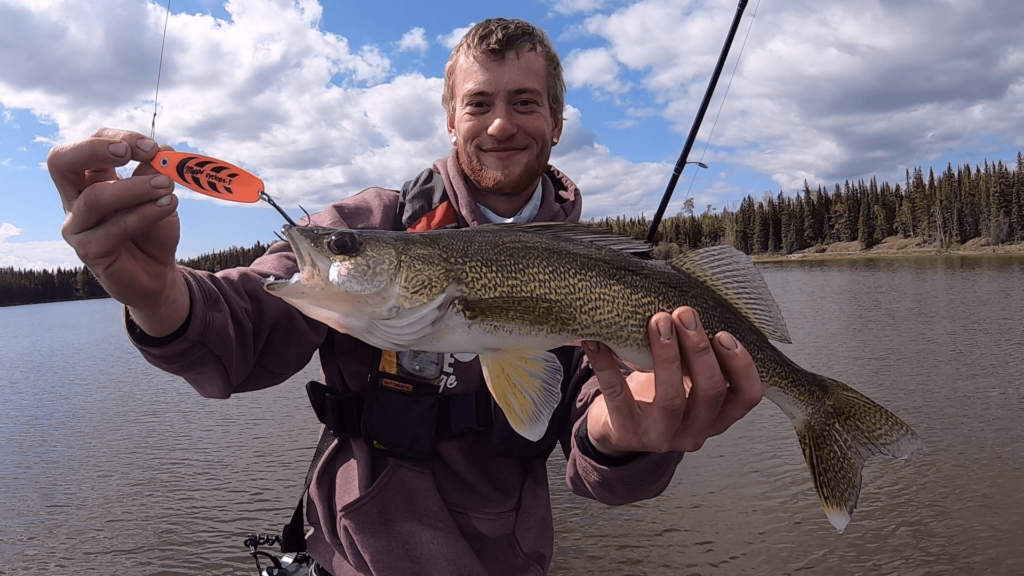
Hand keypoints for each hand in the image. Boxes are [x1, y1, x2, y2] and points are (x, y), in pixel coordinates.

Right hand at [48, 128, 188, 335]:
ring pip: (94, 197)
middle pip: (61, 161)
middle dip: (94, 149)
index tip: (153, 147)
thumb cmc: (153, 231)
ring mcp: (77, 226)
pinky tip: (168, 206)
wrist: (157, 274)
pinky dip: (145, 213)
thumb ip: (155, 174)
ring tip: (167, 186)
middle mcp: (76, 198)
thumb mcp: (159, 196)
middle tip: (129, 153)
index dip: (118, 138)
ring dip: (134, 187)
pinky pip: (114, 228)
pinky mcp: (89, 250)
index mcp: (90, 179)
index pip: (90, 145)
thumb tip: (161, 151)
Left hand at [582, 307, 762, 455]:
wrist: (619, 429)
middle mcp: (695, 431)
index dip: (742, 365)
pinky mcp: (626, 432)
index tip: (724, 333)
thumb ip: (698, 356)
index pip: (747, 396)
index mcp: (717, 416)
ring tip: (657, 321)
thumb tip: (694, 306)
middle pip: (710, 392)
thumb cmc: (659, 394)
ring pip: (671, 399)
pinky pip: (617, 396)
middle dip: (699, 349)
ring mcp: (660, 436)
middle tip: (684, 314)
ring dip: (666, 356)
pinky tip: (596, 341)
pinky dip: (606, 365)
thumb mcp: (687, 381)